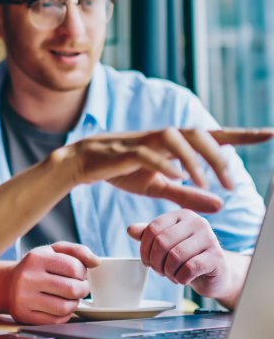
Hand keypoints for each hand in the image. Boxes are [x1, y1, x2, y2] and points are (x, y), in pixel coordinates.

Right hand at [8, 242, 99, 324]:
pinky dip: (64, 315)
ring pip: (65, 307)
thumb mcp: (53, 251)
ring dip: (74, 303)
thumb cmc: (36, 266)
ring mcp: (24, 298)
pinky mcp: (24, 316)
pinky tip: (59, 306)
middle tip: (80, 287)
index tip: (79, 273)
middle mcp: (28, 277)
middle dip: (82, 289)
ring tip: (70, 297)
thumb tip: (96, 261)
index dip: (82, 272)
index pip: (73, 267)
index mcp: (37, 258)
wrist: (7, 284)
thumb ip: (76, 251)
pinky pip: (56, 321)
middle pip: (71, 289)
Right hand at [62, 127, 273, 212]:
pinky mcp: (124, 151)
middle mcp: (162, 137)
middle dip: (219, 155)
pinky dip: (164, 163)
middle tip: (231, 184)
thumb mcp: (159, 187)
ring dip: (194, 159)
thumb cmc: (122, 171)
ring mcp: (143, 141)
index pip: (212, 136)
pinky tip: (176, 176)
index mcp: (173, 144)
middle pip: (197, 133)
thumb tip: (221, 205)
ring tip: (205, 182)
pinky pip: (148, 153)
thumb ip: (188, 194)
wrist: (84, 163)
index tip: (269, 134)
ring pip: (175, 137)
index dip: (241, 135)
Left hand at [128, 210, 239, 305]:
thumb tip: (130, 229)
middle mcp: (197, 222)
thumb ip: (149, 235)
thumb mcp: (167, 243)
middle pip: (162, 242)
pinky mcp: (217, 258)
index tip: (146, 261)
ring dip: (168, 272)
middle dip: (156, 262)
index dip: (144, 248)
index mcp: (181, 215)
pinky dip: (180, 278)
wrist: (216, 274)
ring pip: (175, 256)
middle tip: (159, 271)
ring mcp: (210, 238)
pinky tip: (183, 279)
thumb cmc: (188, 256)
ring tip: (171, 276)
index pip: (153, 228)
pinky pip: (189, 268)